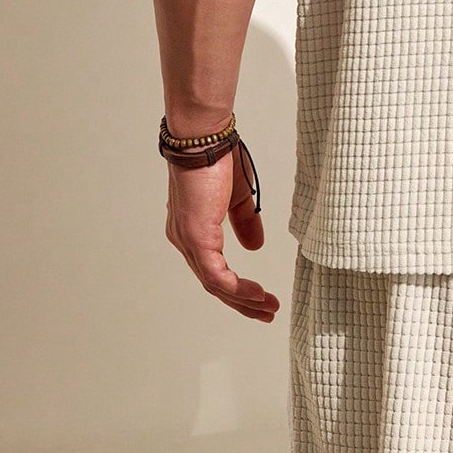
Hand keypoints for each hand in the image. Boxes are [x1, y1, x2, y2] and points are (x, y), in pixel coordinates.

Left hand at [164, 146, 279, 320]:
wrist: (204, 140)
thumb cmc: (218, 158)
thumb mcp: (236, 196)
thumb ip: (245, 222)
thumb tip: (255, 248)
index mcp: (192, 229)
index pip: (212, 268)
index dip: (236, 287)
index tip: (260, 297)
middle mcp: (184, 239)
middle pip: (213, 283)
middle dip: (242, 302)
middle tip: (266, 312)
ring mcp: (188, 241)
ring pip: (215, 284)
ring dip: (243, 299)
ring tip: (267, 307)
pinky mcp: (196, 238)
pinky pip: (216, 275)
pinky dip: (237, 288)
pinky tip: (256, 294)